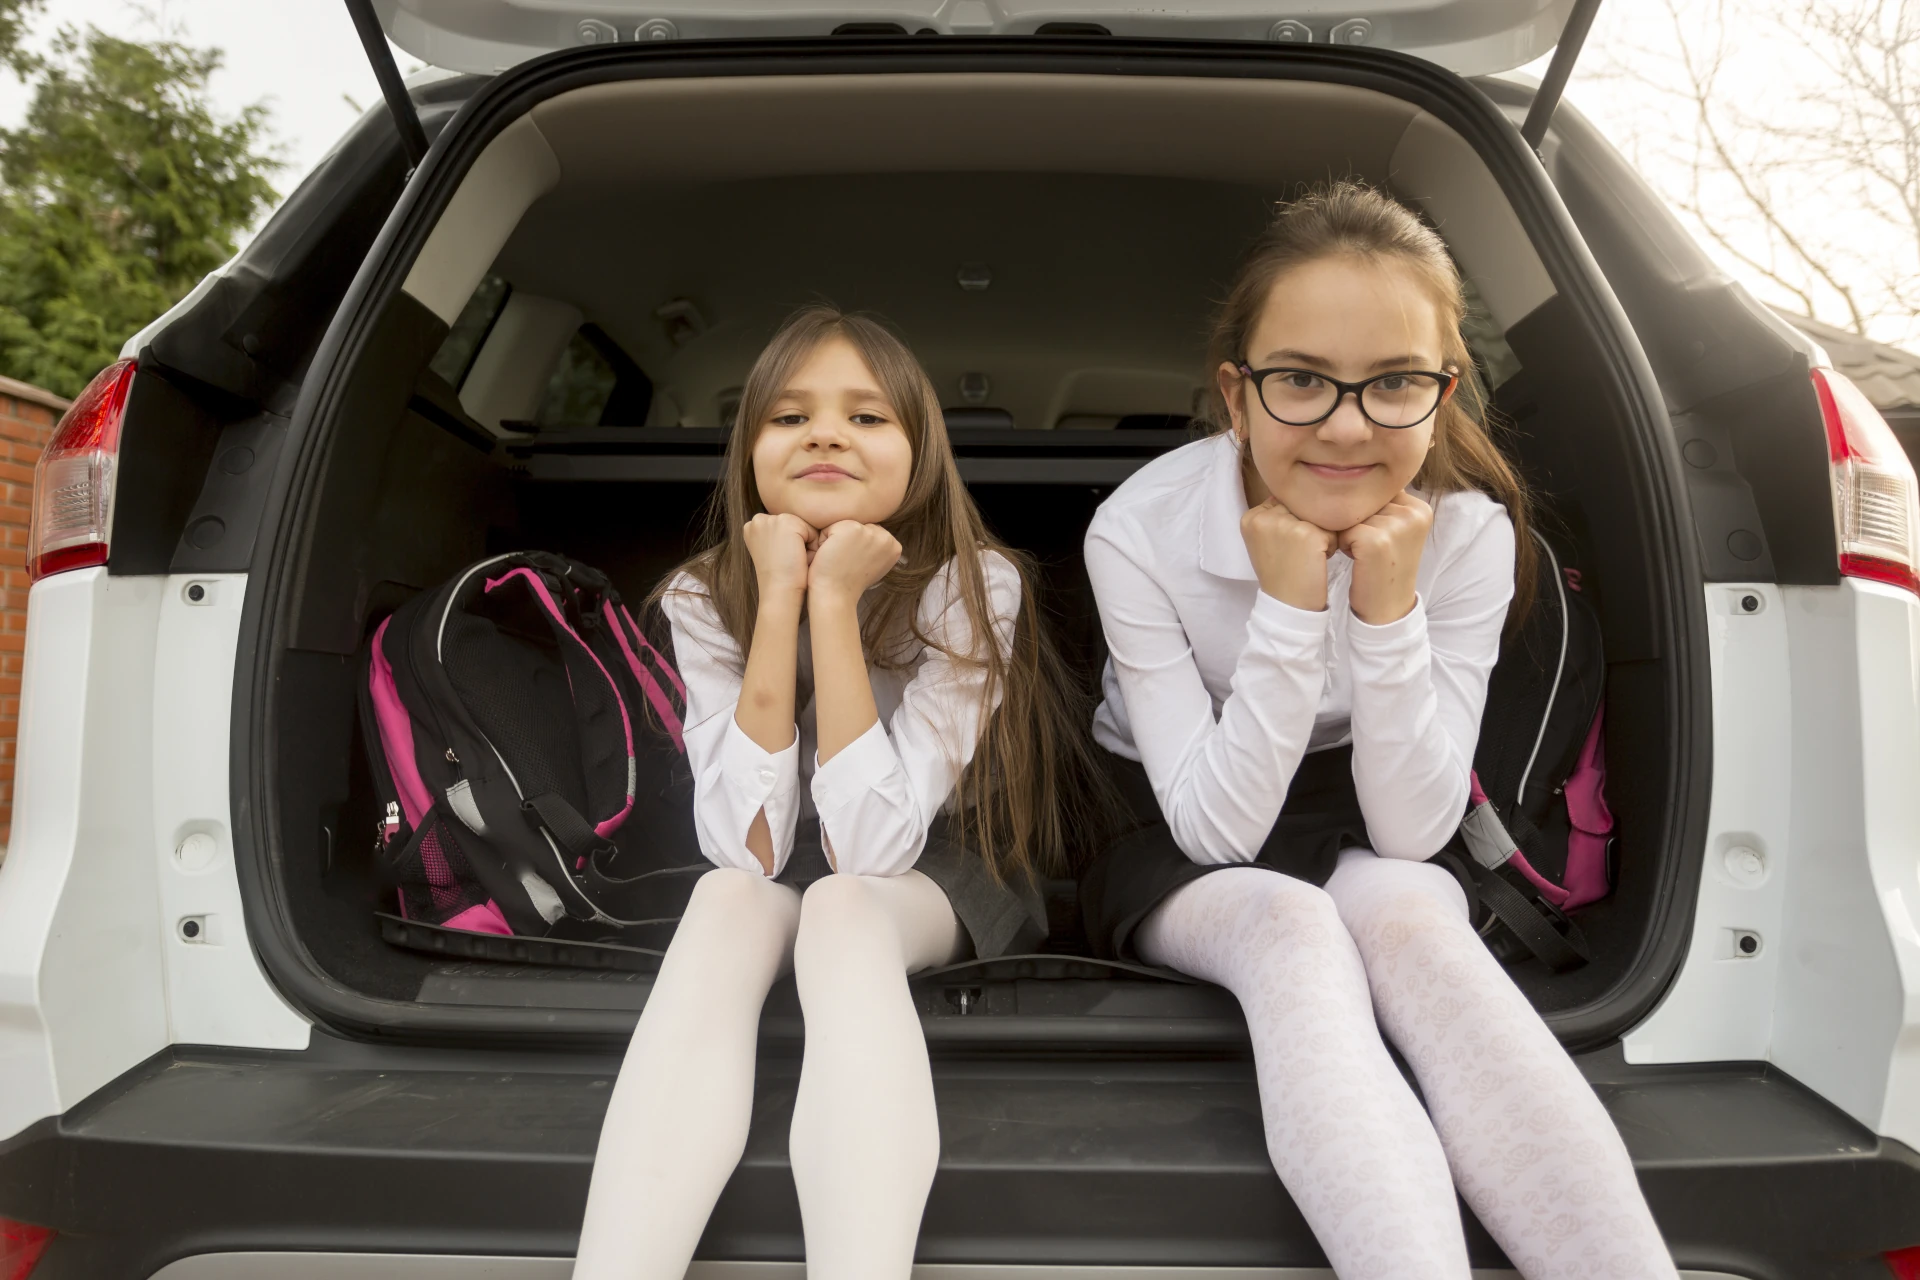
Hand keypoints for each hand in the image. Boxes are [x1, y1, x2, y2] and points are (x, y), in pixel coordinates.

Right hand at [743, 512, 817, 600]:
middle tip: (788, 560)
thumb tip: (792, 530)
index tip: (780, 559)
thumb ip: (776, 535)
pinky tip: (800, 556)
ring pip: (803, 525)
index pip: (782, 526)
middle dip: (796, 541)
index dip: (788, 543)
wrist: (779, 589)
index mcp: (752, 526)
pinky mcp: (787, 522)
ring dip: (805, 542)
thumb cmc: (778, 575)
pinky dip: (812, 545)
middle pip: (793, 523)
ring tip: (793, 558)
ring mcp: (772, 519)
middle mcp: (758, 519)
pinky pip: (812, 530)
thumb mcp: (770, 550)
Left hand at [807, 520, 901, 604]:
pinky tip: (830, 556)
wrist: (836, 596)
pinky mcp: (851, 528)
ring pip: (843, 525)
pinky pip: (828, 527)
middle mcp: (886, 537)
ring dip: (835, 540)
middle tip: (846, 563)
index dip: (857, 548)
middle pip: (857, 525)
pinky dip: (823, 541)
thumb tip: (868, 538)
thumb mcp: (872, 565)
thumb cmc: (849, 583)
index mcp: (894, 546)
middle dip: (847, 541)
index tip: (856, 565)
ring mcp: (870, 531)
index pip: (869, 532)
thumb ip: (875, 548)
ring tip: (838, 559)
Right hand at [1241, 498, 1336, 611]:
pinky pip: (1330, 529)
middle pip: (1300, 506)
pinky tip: (1316, 561)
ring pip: (1316, 516)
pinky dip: (1330, 545)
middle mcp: (1263, 516)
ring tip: (1306, 557)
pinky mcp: (1307, 533)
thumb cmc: (1280, 575)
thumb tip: (1303, 494)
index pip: (1283, 502)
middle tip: (1297, 554)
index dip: (1291, 522)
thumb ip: (1275, 516)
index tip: (1285, 547)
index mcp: (1250, 517)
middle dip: (1306, 526)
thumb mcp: (1265, 541)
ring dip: (1319, 534)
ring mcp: (1285, 523)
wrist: (1287, 605)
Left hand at [1339, 491, 1432, 624]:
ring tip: (1365, 554)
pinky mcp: (1377, 541)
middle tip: (1370, 549)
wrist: (1386, 610)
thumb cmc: (1384, 568)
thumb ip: (1383, 503)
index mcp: (1420, 507)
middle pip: (1364, 500)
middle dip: (1357, 521)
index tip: (1376, 536)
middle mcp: (1414, 512)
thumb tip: (1353, 472)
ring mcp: (1397, 526)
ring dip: (1349, 532)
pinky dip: (1343, 544)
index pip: (1377, 490)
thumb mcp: (1394, 530)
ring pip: (1351, 513)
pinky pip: (1343, 529)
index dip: (1367, 512)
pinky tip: (1359, 560)